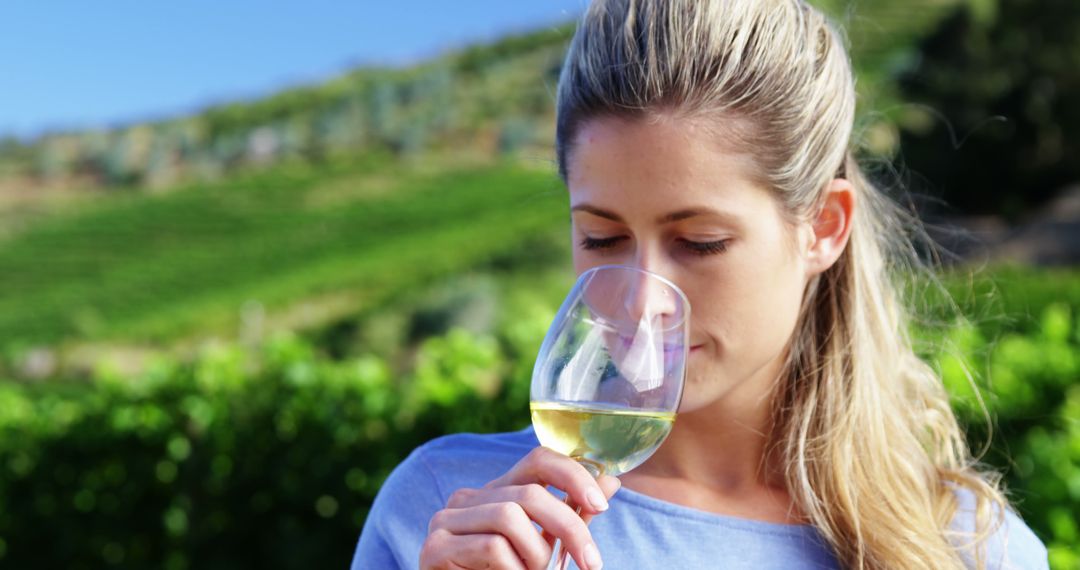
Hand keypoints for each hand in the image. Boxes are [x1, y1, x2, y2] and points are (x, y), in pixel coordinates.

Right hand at [420, 446, 620, 569]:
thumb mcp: (543, 547)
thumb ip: (570, 517)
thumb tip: (611, 481)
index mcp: (497, 492)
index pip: (539, 460)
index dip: (574, 475)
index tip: (601, 505)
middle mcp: (468, 498)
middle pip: (531, 493)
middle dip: (570, 529)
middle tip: (590, 563)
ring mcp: (446, 520)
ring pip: (511, 518)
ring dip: (537, 556)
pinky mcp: (436, 547)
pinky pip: (492, 546)